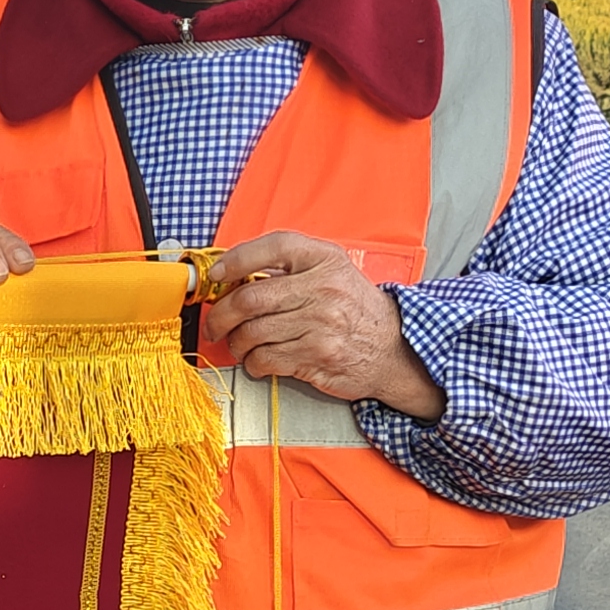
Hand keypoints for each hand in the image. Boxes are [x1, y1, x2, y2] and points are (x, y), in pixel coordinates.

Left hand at [200, 229, 444, 421]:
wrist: (393, 348)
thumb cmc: (355, 310)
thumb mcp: (332, 273)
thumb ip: (291, 269)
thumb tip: (234, 278)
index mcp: (325, 260)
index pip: (273, 247)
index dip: (237, 259)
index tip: (217, 274)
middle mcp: (323, 288)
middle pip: (250, 298)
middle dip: (222, 314)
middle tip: (216, 323)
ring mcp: (320, 324)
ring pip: (252, 333)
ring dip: (236, 343)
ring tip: (240, 344)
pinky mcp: (316, 356)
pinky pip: (265, 359)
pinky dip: (253, 363)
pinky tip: (258, 360)